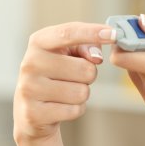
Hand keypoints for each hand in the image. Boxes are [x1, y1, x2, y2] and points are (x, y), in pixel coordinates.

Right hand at [13, 22, 116, 141]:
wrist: (33, 112)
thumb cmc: (57, 75)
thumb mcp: (70, 54)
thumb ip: (87, 46)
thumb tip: (96, 57)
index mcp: (38, 42)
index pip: (68, 33)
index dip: (92, 32)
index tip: (114, 33)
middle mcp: (30, 63)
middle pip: (85, 68)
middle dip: (89, 75)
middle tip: (75, 78)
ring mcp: (29, 89)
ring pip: (81, 92)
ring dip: (82, 94)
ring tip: (66, 92)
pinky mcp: (34, 113)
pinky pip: (74, 110)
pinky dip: (75, 109)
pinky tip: (61, 107)